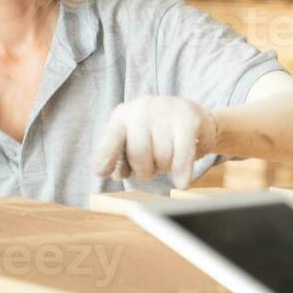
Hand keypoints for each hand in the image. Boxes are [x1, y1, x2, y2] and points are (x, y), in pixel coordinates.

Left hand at [93, 96, 216, 188]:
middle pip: (139, 154)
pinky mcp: (188, 118)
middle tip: (151, 169)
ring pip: (163, 157)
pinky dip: (182, 172)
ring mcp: (166, 111)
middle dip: (145, 170)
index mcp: (122, 116)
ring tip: (168, 159)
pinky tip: (182, 183)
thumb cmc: (157, 133)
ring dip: (165, 168)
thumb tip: (118, 174)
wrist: (191, 114)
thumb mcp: (133, 141)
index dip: (105, 158)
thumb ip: (121, 158)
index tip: (102, 172)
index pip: (110, 139)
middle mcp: (142, 109)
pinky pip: (182, 154)